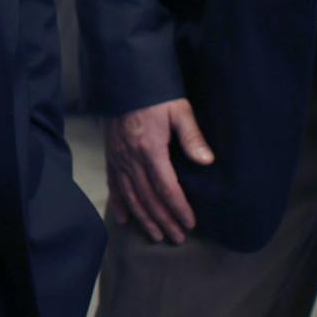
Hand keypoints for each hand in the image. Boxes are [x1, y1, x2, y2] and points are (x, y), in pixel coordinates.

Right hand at [104, 98, 214, 243]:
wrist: (123, 78)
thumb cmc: (154, 93)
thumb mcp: (179, 109)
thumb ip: (191, 137)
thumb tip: (206, 161)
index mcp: (151, 149)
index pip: (167, 188)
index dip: (179, 209)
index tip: (190, 223)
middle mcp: (131, 158)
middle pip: (148, 198)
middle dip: (163, 221)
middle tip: (176, 238)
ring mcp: (118, 158)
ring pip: (130, 196)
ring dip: (144, 218)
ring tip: (156, 235)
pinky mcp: (110, 154)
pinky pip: (113, 184)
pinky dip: (118, 203)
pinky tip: (123, 219)